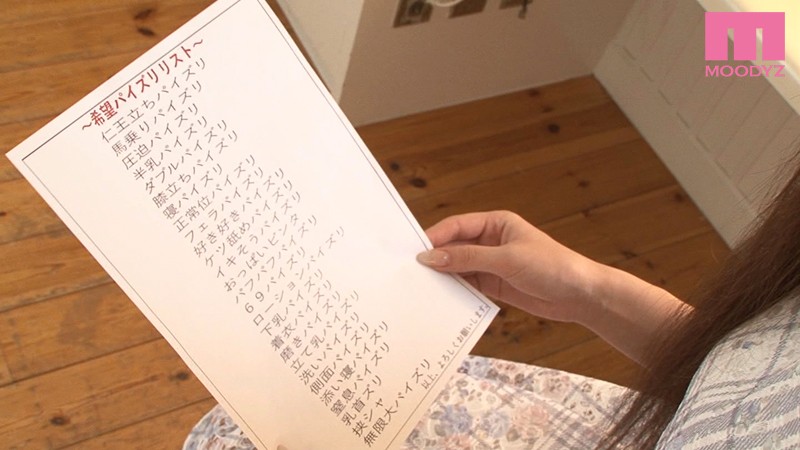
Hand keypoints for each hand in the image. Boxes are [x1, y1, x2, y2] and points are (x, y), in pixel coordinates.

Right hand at [416, 210, 598, 323]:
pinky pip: (468, 284)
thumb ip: (468, 258)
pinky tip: (441, 297)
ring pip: (459, 266)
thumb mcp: (506, 259)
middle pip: (455, 246)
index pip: (458, 226)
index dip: (436, 237)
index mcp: (496, 223)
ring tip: (422, 286)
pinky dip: (455, 290)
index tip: (416, 252)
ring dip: (444, 275)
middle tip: (412, 270)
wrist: (580, 295)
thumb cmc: (551, 266)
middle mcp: (491, 241)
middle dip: (436, 257)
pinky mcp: (494, 284)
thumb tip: (432, 257)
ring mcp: (492, 263)